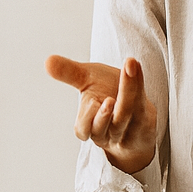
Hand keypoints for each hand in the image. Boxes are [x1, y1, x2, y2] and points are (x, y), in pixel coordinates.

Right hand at [45, 54, 156, 175]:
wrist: (136, 109)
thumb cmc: (107, 94)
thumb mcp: (87, 80)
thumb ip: (69, 72)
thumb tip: (47, 61)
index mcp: (90, 124)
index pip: (83, 129)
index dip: (87, 119)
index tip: (91, 101)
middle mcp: (107, 130)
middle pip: (103, 128)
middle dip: (104, 116)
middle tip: (108, 100)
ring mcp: (128, 127)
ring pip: (125, 117)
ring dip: (126, 95)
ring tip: (128, 70)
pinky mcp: (145, 123)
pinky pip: (143, 111)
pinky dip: (140, 88)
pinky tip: (136, 69)